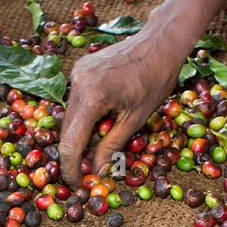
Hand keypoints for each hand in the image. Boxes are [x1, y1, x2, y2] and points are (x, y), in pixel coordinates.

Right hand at [58, 26, 185, 184]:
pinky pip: (75, 101)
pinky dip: (84, 116)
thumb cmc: (155, 79)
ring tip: (99, 143)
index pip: (71, 143)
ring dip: (80, 134)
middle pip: (66, 131)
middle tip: (89, 169)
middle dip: (75, 153)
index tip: (75, 183)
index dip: (70, 168)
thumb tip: (98, 172)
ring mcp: (77, 74)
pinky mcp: (80, 69)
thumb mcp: (136, 119)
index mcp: (93, 98)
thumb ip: (112, 146)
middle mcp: (78, 84)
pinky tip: (101, 119)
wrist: (160, 42)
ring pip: (69, 116)